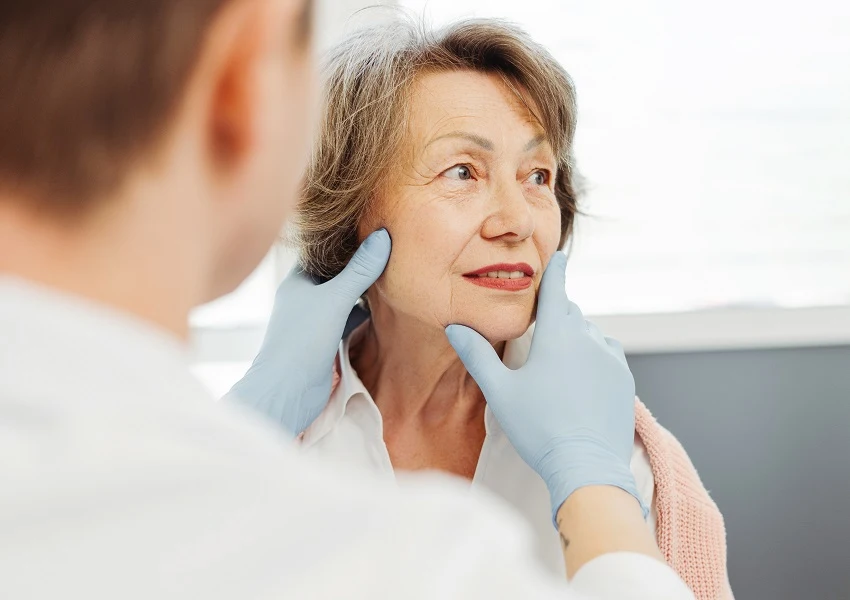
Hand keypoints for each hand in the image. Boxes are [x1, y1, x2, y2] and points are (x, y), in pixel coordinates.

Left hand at [227, 229, 390, 436]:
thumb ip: (359, 271)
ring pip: (343, 297)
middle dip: (358, 265)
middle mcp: (304, 297)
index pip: (323, 252)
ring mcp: (315, 320)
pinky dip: (363, 313)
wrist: (287, 392)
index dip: (346, 241)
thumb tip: (383, 236)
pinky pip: (348, 319)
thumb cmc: (302, 341)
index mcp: (297, 280)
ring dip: (363, 290)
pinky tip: (383, 307)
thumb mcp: (334, 300)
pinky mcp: (326, 340)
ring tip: (392, 273)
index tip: (372, 229)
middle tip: (388, 249)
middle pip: (335, 274)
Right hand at [445, 252, 643, 522]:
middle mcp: (589, 339)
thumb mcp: (500, 391)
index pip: (556, 290)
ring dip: (575, 337)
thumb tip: (454, 326)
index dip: (555, 271)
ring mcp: (611, 359)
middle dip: (556, 312)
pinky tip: (580, 376)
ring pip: (589, 334)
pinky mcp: (624, 380)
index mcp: (558, 335)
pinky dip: (593, 356)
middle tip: (540, 325)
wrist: (586, 467)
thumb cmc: (539, 429)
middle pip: (570, 313)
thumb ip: (476, 355)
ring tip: (557, 359)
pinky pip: (606, 355)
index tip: (559, 256)